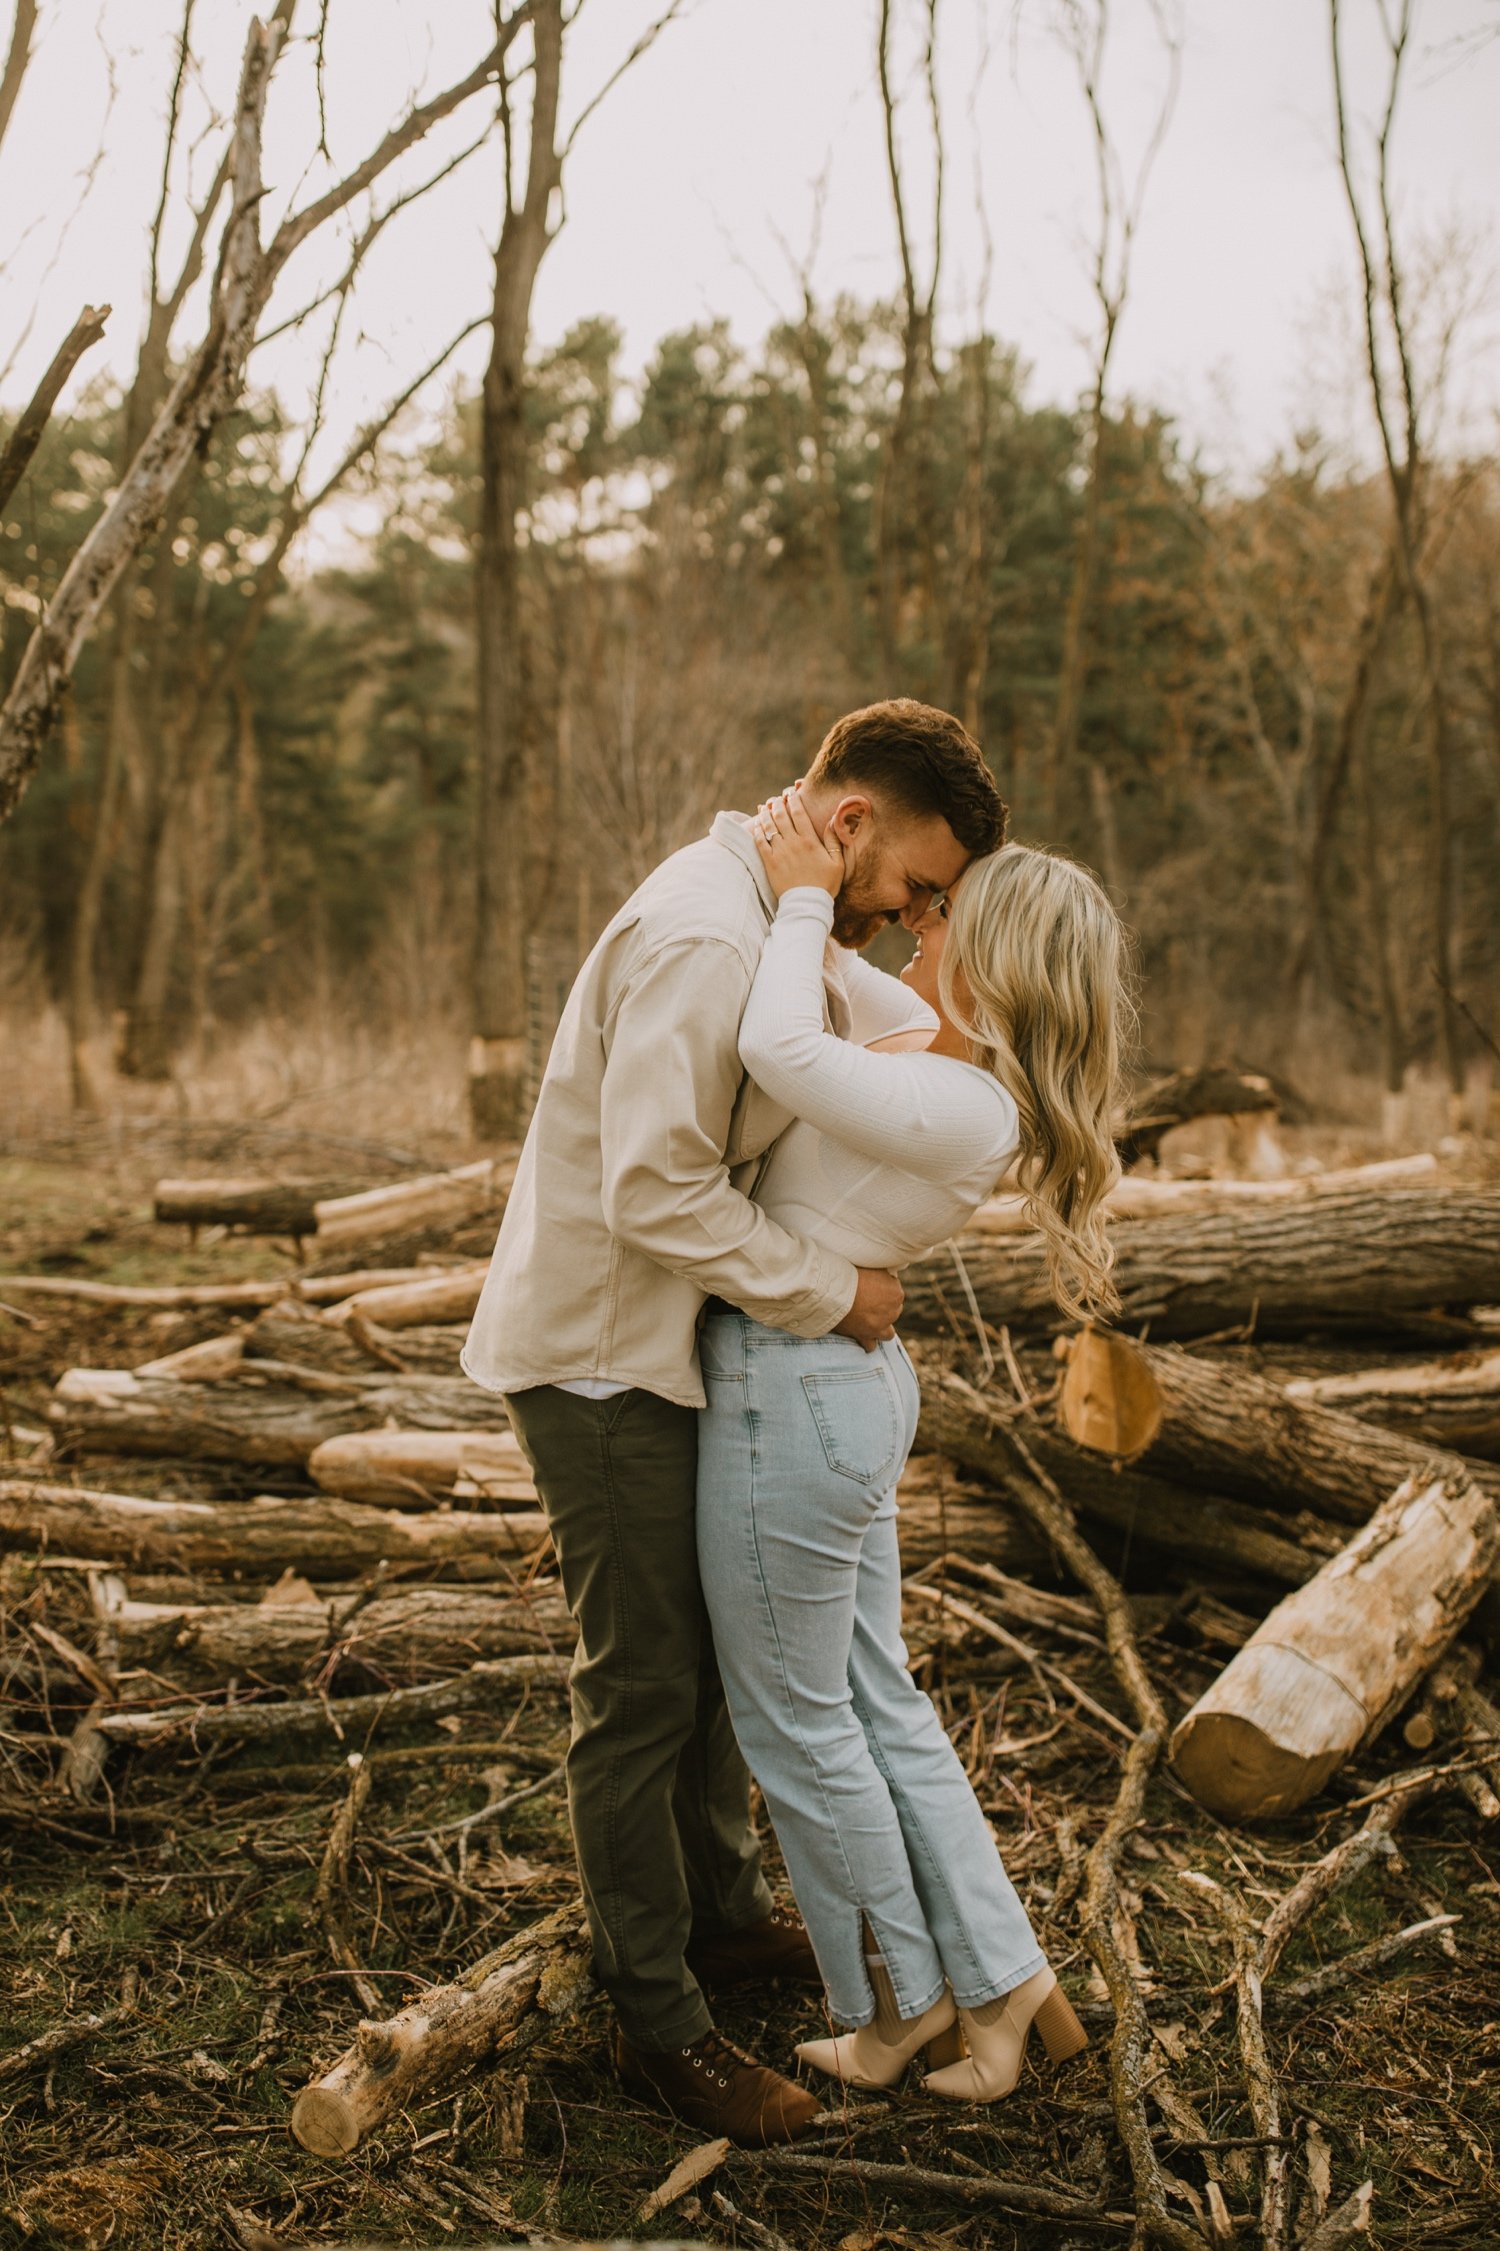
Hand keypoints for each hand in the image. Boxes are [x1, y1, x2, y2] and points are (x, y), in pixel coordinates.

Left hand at [751, 784, 844, 900]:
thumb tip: (833, 820)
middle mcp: (793, 843)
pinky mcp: (769, 863)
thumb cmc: (825, 885)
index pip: (799, 813)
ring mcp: (779, 853)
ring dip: (765, 814)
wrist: (806, 904)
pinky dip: (757, 831)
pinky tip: (757, 826)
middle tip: (776, 798)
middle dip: (777, 803)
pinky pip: (760, 842)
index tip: (791, 793)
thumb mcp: (838, 863)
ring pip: (769, 826)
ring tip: (764, 807)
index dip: (793, 800)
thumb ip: (835, 841)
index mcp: (810, 841)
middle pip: (781, 816)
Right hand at [832, 1267, 903, 1351]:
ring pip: (888, 1333)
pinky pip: (871, 1345)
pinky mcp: (865, 1336)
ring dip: (882, 1328)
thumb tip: (887, 1273)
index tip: (871, 1285)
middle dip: (883, 1307)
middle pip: (892, 1310)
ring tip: (870, 1321)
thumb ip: (883, 1273)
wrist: (834, 1291)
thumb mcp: (872, 1266)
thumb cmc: (851, 1275)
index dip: (883, 1288)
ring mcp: (880, 1326)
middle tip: (867, 1300)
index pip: (894, 1290)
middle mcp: (892, 1312)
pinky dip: (868, 1342)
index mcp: (896, 1293)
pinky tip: (862, 1336)